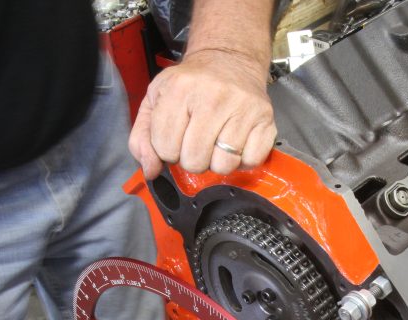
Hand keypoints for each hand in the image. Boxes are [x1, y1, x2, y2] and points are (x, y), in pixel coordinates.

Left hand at [129, 48, 276, 178]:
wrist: (229, 60)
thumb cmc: (190, 85)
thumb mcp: (156, 100)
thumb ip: (142, 138)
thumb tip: (151, 171)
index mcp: (179, 89)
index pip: (166, 148)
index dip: (168, 150)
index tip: (176, 136)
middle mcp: (213, 96)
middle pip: (195, 161)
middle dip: (192, 159)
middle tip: (196, 141)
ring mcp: (243, 107)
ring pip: (223, 165)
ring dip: (217, 162)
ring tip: (216, 143)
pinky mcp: (265, 118)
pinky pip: (250, 161)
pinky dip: (242, 160)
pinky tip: (236, 143)